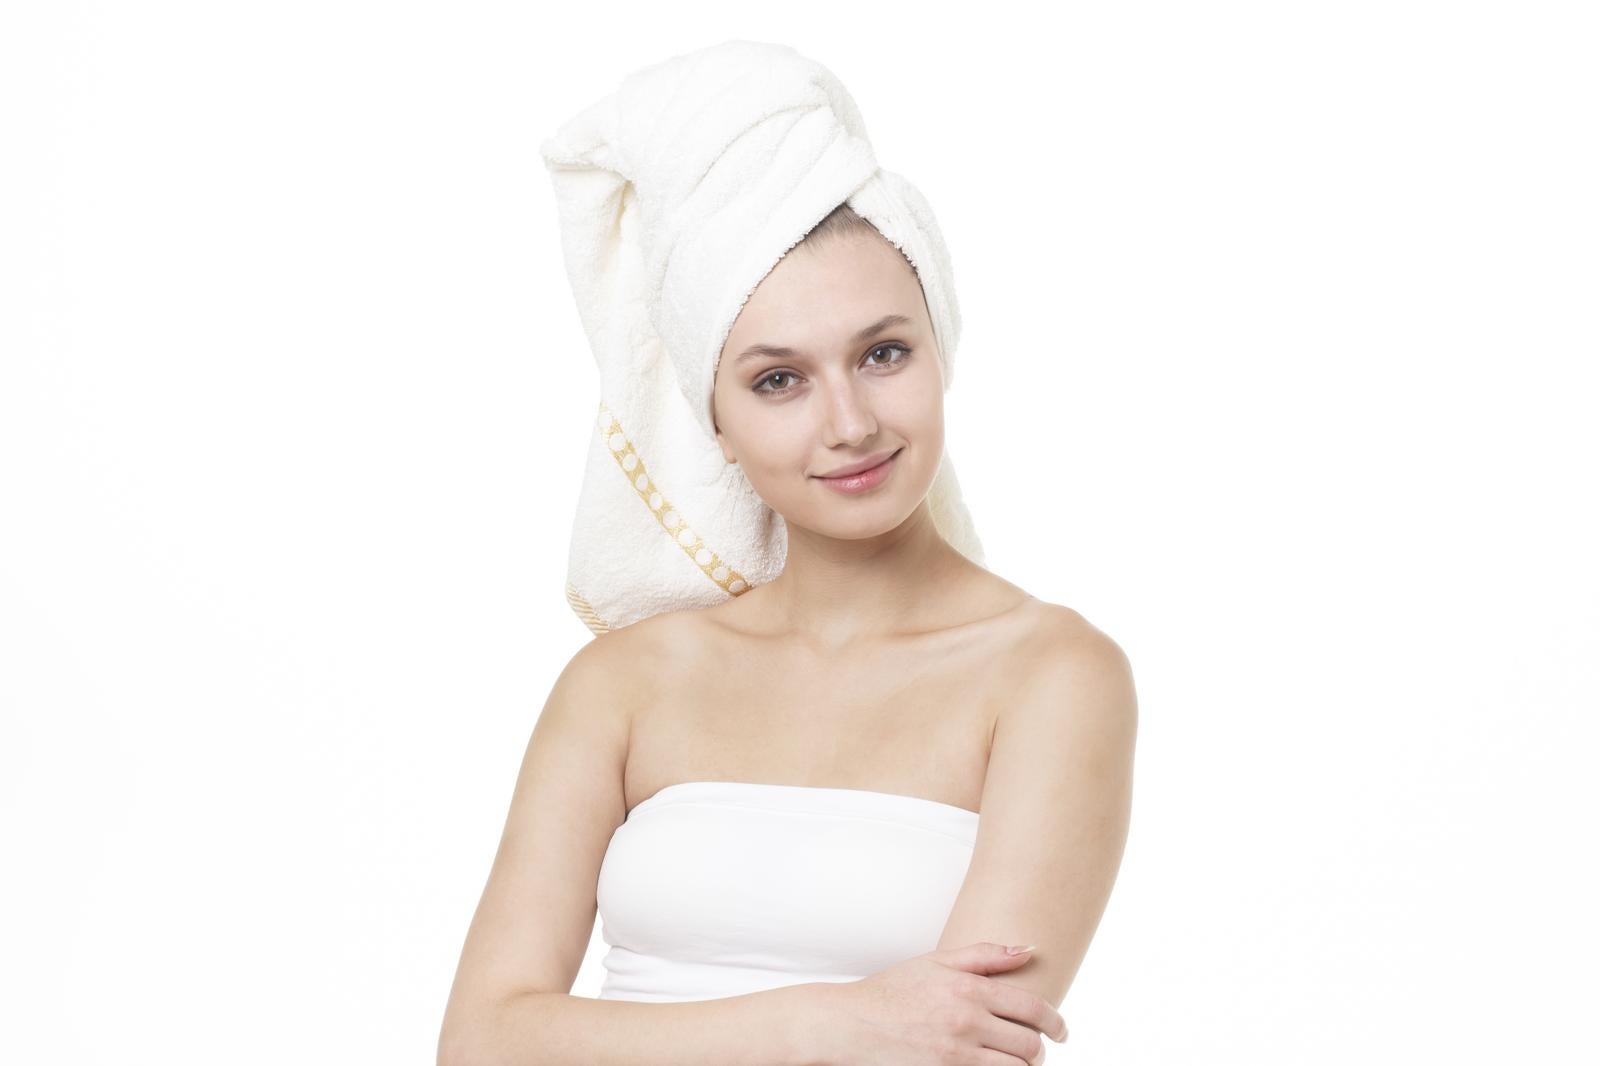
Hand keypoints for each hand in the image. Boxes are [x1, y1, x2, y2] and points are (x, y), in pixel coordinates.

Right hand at [816, 941, 1068, 1064]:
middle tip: (1036, 1049)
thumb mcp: (937, 962)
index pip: (1032, 1009)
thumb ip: (986, 955)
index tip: (1061, 1030)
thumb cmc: (894, 990)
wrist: (851, 1024)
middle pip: (1029, 1046)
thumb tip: (1030, 949)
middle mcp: (966, 1023)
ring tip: (1016, 1062)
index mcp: (968, 990)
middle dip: (1039, 1050)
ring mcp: (955, 1056)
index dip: (1055, 1022)